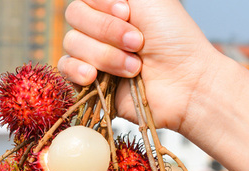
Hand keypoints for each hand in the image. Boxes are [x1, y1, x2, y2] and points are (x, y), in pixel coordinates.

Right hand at [58, 0, 220, 133]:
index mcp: (114, 8)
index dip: (103, 6)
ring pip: (72, 44)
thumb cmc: (174, 40)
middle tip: (137, 43)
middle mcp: (101, 31)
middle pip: (75, 18)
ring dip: (104, 55)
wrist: (184, 84)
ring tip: (133, 68)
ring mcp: (94, 57)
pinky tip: (94, 77)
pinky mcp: (89, 84)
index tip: (128, 14)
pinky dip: (77, 70)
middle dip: (106, 31)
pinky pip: (65, 69)